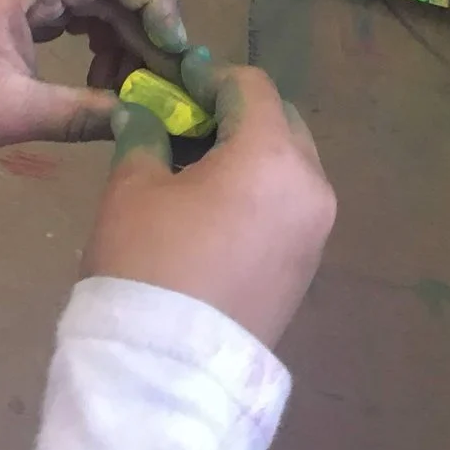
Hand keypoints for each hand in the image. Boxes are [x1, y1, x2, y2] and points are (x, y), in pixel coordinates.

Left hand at [0, 0, 189, 165]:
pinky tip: (101, 72)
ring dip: (118, 29)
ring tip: (131, 83)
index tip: (176, 50)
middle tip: (166, 75)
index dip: (156, 2)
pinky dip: (89, 29)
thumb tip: (145, 120)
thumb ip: (85, 112)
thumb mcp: (10, 112)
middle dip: (142, 23)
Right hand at [85, 51, 335, 346]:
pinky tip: (214, 209)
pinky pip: (290, 205)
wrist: (168, 372)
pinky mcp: (308, 265)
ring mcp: (317, 229)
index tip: (174, 86)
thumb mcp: (133, 191)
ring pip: (289, 164)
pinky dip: (260, 191)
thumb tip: (145, 113)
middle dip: (235, 115)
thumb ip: (145, 137)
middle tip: (182, 127)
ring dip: (249, 154)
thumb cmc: (148, 266)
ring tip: (192, 170)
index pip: (251, 87)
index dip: (210, 78)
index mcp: (275, 155)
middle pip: (280, 122)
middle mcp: (312, 184)